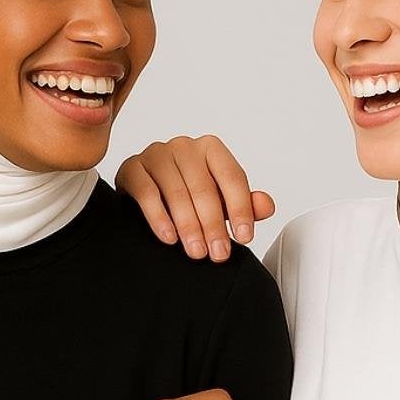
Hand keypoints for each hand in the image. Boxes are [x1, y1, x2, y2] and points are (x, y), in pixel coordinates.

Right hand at [115, 135, 275, 260]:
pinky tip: (169, 238)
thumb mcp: (219, 200)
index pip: (232, 176)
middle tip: (218, 253)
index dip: (240, 209)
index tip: (244, 237)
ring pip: (177, 192)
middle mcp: (185, 147)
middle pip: (204, 188)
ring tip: (196, 251)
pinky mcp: (133, 167)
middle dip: (213, 225)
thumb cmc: (187, 193)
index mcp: (211, 149)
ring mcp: (157, 154)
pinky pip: (147, 193)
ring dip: (189, 227)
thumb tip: (267, 206)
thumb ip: (244, 204)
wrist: (145, 188)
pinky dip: (159, 218)